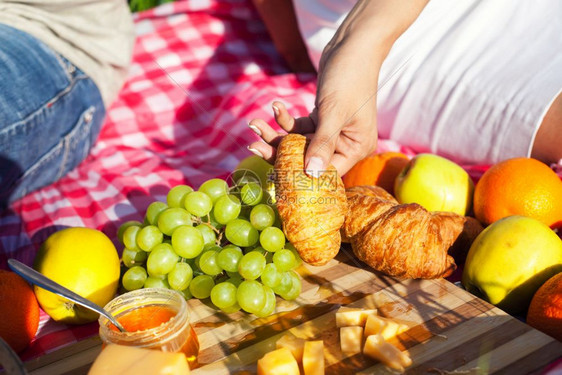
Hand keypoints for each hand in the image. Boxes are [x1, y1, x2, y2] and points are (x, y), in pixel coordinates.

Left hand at [248, 35, 379, 176]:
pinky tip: (275, 105)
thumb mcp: (334, 112)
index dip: (301, 175)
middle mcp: (345, 144)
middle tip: (254, 146)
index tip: (274, 174)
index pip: (327, 172)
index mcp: (356, 148)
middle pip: (308, 158)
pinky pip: (299, 127)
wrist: (352, 46)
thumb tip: (311, 174)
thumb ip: (322, 144)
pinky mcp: (321, 119)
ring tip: (254, 122)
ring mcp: (332, 132)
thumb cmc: (349, 77)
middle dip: (280, 152)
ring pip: (299, 142)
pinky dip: (285, 118)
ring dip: (276, 133)